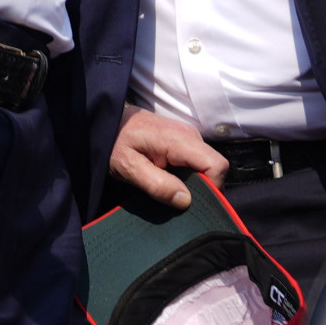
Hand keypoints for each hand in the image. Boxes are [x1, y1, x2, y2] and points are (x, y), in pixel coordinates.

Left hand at [112, 106, 227, 209]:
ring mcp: (189, 136)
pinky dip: (187, 175)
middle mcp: (190, 135)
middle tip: (176, 200)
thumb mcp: (129, 168)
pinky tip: (168, 179)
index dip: (212, 188)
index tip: (192, 203)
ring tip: (169, 189)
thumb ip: (157, 185)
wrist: (108, 121)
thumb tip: (186, 200)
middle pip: (214, 167)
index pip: (217, 165)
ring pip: (206, 166)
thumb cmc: (115, 142)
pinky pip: (196, 162)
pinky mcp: (184, 140)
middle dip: (202, 189)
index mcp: (179, 140)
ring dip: (193, 183)